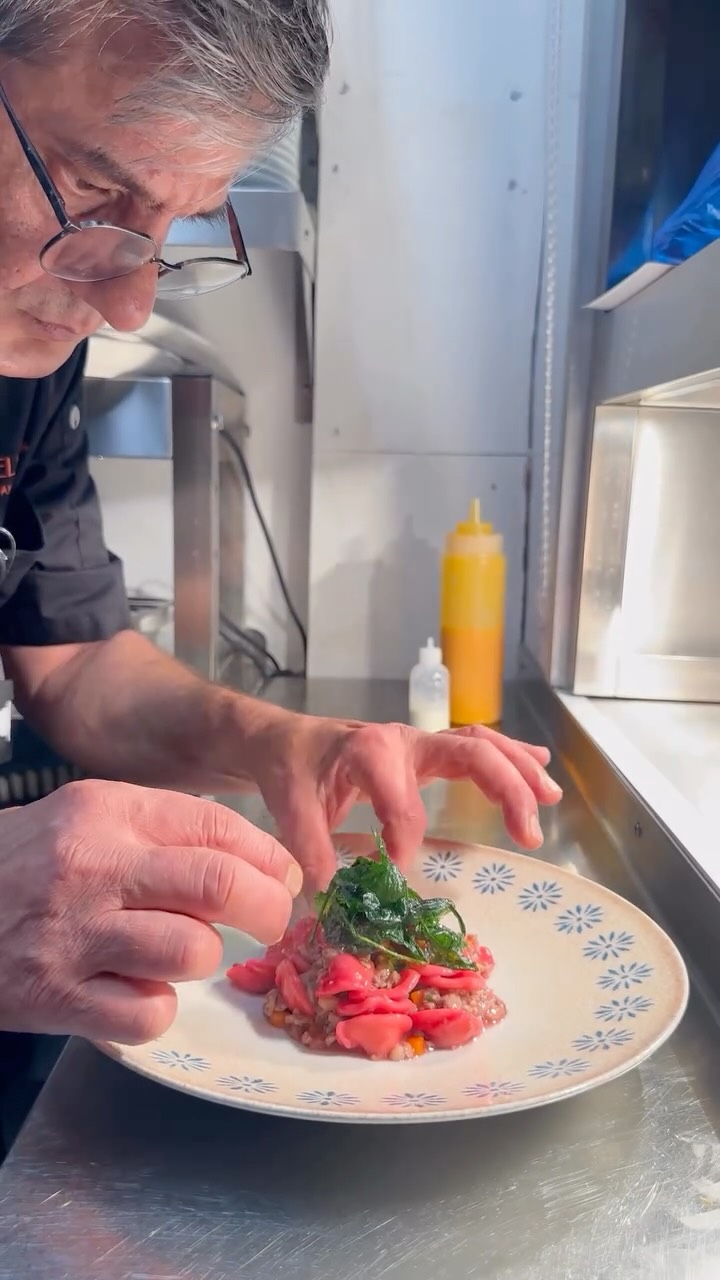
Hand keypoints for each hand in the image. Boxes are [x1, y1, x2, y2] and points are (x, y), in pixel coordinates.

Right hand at [0, 779, 301, 1042]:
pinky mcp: (57, 999)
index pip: (217, 827)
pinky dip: (157, 1007)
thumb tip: (258, 861)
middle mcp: (92, 868)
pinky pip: (149, 1014)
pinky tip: (137, 988)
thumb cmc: (24, 863)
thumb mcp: (86, 817)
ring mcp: (74, 936)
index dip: (268, 856)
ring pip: (193, 953)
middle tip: (271, 921)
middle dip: (266, 908)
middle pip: (219, 885)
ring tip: (180, 950)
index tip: (283, 877)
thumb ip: (163, 829)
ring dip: (203, 957)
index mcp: (105, 811)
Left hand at [250, 716, 561, 889]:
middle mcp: (404, 741)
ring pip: (482, 745)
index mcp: (369, 751)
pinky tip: (542, 769)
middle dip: (505, 787)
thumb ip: (308, 845)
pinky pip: (477, 747)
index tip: (399, 870)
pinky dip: (511, 756)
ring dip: (519, 771)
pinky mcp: (428, 752)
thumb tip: (327, 892)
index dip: (404, 834)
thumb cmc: (292, 768)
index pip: (401, 796)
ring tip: (549, 801)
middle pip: (469, 752)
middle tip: (528, 833)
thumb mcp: (289, 804)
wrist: (287, 739)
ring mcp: (420, 744)